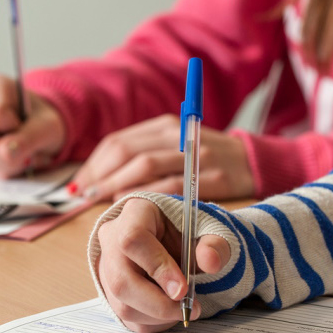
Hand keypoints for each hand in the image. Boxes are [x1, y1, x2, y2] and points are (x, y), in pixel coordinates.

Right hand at [0, 73, 65, 178]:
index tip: (24, 125)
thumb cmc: (42, 122)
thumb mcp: (48, 127)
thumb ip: (29, 138)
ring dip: (6, 163)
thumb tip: (5, 153)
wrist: (39, 130)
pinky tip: (11, 157)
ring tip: (20, 151)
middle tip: (25, 146)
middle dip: (7, 152)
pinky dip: (1, 168)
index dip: (13, 129)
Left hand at [69, 114, 254, 201]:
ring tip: (102, 201)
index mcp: (164, 125)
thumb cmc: (204, 158)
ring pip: (145, 167)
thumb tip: (99, 175)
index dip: (94, 164)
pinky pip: (171, 187)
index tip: (79, 184)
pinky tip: (134, 207)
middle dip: (100, 176)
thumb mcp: (173, 146)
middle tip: (84, 196)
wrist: (253, 162)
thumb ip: (142, 154)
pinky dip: (147, 197)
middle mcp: (178, 135)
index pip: (118, 141)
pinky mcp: (211, 177)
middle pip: (127, 152)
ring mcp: (195, 155)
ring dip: (117, 186)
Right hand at [96, 198, 230, 332]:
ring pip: (122, 304)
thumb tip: (211, 261)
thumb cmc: (188, 232)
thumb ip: (214, 244)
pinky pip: (126, 318)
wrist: (175, 241)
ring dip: (158, 316)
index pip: (132, 240)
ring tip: (183, 308)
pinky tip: (170, 311)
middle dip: (158, 303)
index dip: (157, 268)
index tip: (184, 289)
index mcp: (134, 214)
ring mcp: (106, 267)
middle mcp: (112, 239)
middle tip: (189, 309)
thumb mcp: (207, 231)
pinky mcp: (109, 291)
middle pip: (121, 280)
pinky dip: (153, 322)